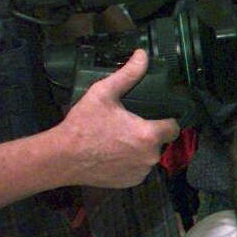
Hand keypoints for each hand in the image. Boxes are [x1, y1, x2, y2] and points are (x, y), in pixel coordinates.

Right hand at [56, 50, 179, 187]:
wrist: (61, 158)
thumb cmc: (83, 125)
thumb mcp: (103, 93)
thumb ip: (127, 75)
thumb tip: (142, 55)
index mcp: (149, 134)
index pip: (174, 127)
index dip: (166, 120)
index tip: (155, 116)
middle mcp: (150, 156)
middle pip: (160, 141)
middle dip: (149, 133)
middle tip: (128, 125)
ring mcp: (142, 172)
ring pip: (149, 155)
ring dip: (140, 148)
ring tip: (120, 140)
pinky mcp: (131, 182)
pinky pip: (139, 169)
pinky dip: (131, 162)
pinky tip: (115, 154)